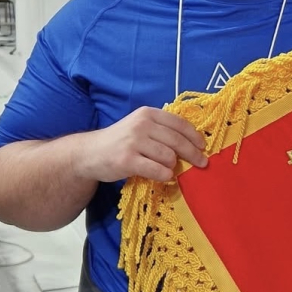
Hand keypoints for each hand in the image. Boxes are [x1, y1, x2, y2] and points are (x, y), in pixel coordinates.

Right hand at [72, 107, 207, 182]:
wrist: (88, 153)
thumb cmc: (120, 141)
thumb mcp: (140, 127)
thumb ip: (162, 130)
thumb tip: (193, 143)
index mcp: (148, 114)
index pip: (179, 123)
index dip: (194, 136)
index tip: (203, 146)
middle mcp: (141, 125)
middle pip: (177, 141)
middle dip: (193, 153)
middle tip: (202, 163)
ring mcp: (133, 142)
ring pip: (168, 156)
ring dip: (174, 165)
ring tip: (171, 169)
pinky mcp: (127, 160)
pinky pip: (157, 170)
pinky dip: (165, 175)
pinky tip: (165, 176)